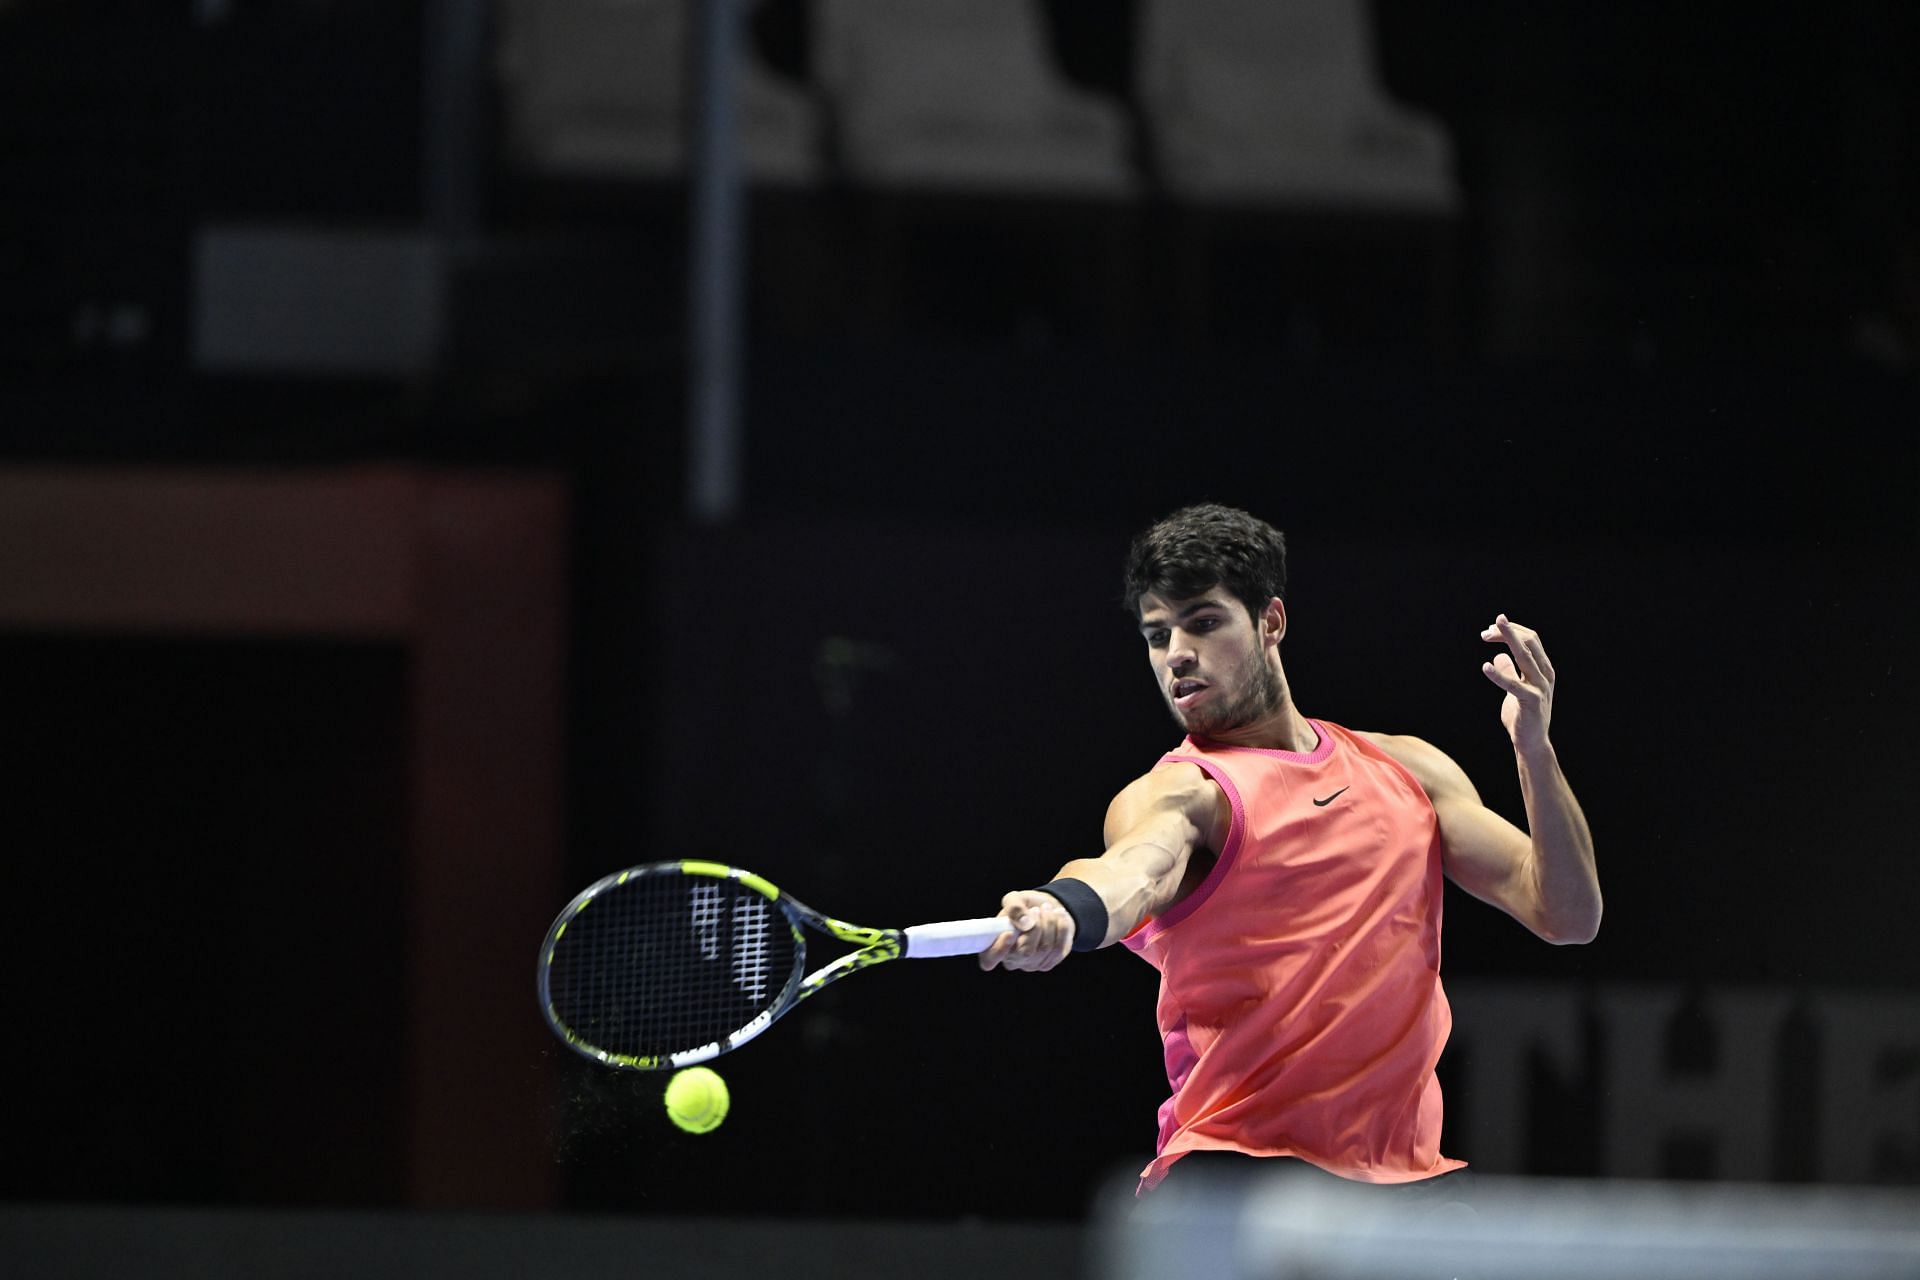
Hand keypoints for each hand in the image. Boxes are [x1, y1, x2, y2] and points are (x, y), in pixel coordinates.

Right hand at [977, 890, 1074, 971]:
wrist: (1046, 908)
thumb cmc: (1024, 906)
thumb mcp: (1015, 899)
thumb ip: (1014, 907)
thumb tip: (1025, 923)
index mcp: (994, 944)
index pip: (989, 960)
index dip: (998, 951)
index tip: (1009, 934)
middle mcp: (1011, 959)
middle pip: (1025, 952)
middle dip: (1036, 927)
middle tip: (1036, 909)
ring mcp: (1030, 964)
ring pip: (1044, 948)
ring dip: (1049, 923)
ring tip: (1047, 908)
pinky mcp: (1049, 962)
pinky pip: (1059, 948)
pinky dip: (1061, 927)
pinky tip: (1059, 916)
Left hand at [1480, 614, 1554, 754]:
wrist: (1532, 743)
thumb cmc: (1524, 717)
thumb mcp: (1515, 691)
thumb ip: (1510, 673)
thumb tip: (1499, 657)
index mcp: (1543, 670)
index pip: (1531, 640)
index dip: (1512, 631)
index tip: (1491, 629)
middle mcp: (1545, 675)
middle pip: (1529, 642)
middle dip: (1508, 631)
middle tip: (1487, 628)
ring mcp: (1540, 687)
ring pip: (1524, 656)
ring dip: (1507, 640)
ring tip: (1488, 632)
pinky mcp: (1531, 701)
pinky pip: (1513, 685)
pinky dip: (1498, 675)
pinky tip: (1485, 667)